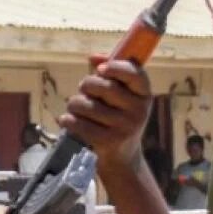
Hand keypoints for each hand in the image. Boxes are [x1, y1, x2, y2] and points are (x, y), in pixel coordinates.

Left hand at [59, 55, 151, 170]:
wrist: (122, 156)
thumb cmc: (117, 117)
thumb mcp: (122, 97)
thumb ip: (110, 74)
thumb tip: (93, 57)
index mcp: (144, 94)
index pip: (135, 74)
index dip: (116, 67)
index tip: (100, 69)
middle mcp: (138, 110)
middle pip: (103, 86)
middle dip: (86, 85)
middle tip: (83, 91)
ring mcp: (124, 127)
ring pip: (85, 105)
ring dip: (73, 104)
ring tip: (75, 108)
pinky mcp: (108, 141)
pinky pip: (78, 123)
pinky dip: (67, 120)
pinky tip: (68, 121)